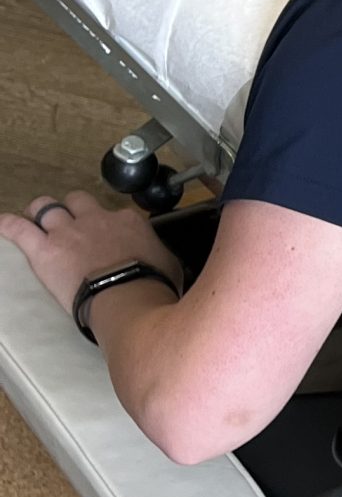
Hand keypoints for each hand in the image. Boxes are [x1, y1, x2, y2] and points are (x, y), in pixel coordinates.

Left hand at [0, 191, 184, 317]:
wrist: (127, 295)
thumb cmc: (152, 283)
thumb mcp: (169, 264)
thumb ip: (160, 254)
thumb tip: (162, 261)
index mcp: (128, 221)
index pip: (116, 214)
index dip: (109, 225)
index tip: (109, 236)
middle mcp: (96, 219)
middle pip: (77, 201)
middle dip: (71, 208)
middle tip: (68, 220)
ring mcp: (68, 232)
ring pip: (46, 208)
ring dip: (40, 212)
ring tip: (35, 217)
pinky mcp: (44, 250)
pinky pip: (20, 230)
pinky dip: (10, 226)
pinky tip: (3, 223)